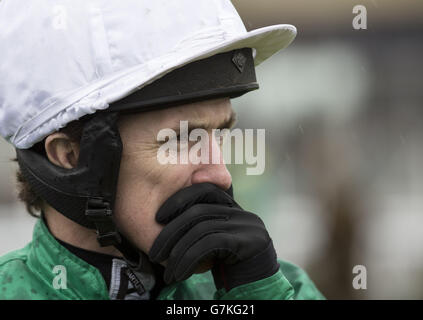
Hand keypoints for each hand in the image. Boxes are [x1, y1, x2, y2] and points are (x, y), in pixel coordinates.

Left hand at [148, 183, 278, 290]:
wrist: (260, 288)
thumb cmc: (233, 269)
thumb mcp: (216, 245)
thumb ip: (202, 230)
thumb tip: (169, 226)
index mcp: (234, 209)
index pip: (204, 190)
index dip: (179, 199)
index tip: (158, 217)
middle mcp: (242, 213)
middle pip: (198, 212)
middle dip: (171, 232)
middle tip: (154, 252)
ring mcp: (246, 226)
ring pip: (201, 229)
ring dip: (177, 252)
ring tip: (166, 271)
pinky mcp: (246, 241)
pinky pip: (209, 244)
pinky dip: (188, 259)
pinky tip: (179, 274)